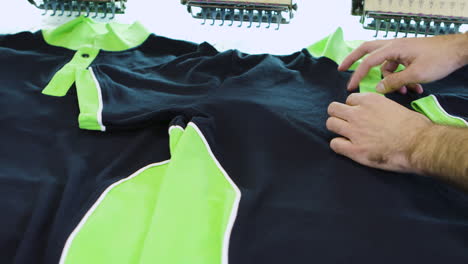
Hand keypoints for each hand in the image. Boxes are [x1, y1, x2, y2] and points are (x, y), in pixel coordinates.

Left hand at [326, 93, 431, 172]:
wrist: (420, 144)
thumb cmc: (415, 126)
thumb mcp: (396, 106)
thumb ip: (380, 107)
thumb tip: (377, 113)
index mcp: (370, 100)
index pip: (349, 99)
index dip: (353, 107)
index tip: (359, 114)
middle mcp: (358, 113)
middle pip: (333, 109)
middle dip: (338, 115)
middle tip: (346, 123)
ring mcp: (354, 131)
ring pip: (330, 124)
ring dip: (336, 129)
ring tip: (345, 135)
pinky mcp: (355, 149)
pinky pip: (334, 144)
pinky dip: (339, 145)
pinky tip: (348, 147)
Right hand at [338, 33, 467, 93]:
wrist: (459, 51)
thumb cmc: (438, 60)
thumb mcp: (415, 74)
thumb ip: (394, 82)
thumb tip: (378, 88)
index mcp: (393, 48)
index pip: (368, 61)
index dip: (357, 75)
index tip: (349, 87)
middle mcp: (394, 46)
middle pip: (367, 50)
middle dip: (353, 60)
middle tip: (341, 68)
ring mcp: (401, 50)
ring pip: (386, 64)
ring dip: (390, 79)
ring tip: (404, 92)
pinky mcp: (409, 55)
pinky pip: (398, 67)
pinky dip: (402, 78)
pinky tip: (414, 89)